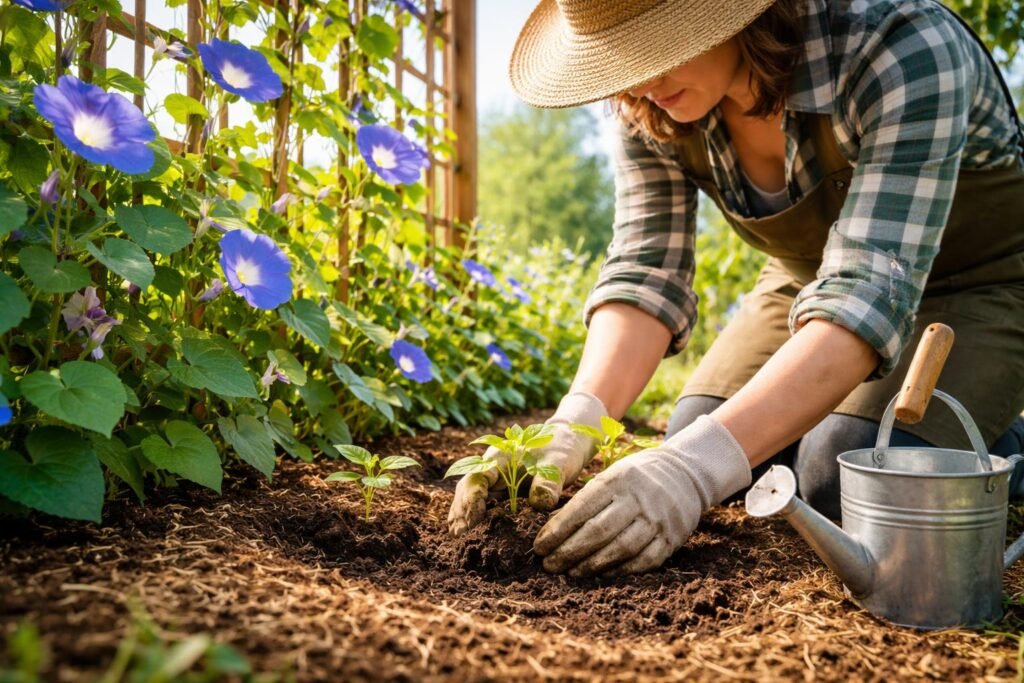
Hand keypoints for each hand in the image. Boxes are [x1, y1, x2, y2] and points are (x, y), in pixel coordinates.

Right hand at [447, 391, 606, 535]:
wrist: (566, 442)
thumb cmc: (561, 449)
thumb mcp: (559, 462)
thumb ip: (548, 481)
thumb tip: (540, 503)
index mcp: (501, 456)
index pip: (478, 477)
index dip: (473, 498)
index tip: (473, 518)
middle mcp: (492, 468)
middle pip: (467, 488)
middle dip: (462, 510)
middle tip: (459, 535)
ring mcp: (495, 479)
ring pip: (470, 496)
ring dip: (463, 515)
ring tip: (457, 537)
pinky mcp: (501, 490)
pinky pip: (482, 502)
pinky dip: (473, 515)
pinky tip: (468, 532)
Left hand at [533, 415, 750, 575]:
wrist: (685, 474)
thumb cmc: (636, 477)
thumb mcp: (611, 475)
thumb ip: (586, 499)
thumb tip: (552, 527)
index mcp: (618, 479)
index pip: (582, 508)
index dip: (558, 530)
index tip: (539, 546)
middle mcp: (638, 499)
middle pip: (599, 531)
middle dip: (569, 551)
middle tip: (549, 565)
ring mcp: (657, 520)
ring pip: (621, 548)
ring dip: (592, 565)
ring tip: (571, 573)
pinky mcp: (672, 538)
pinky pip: (645, 560)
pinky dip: (621, 570)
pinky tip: (602, 575)